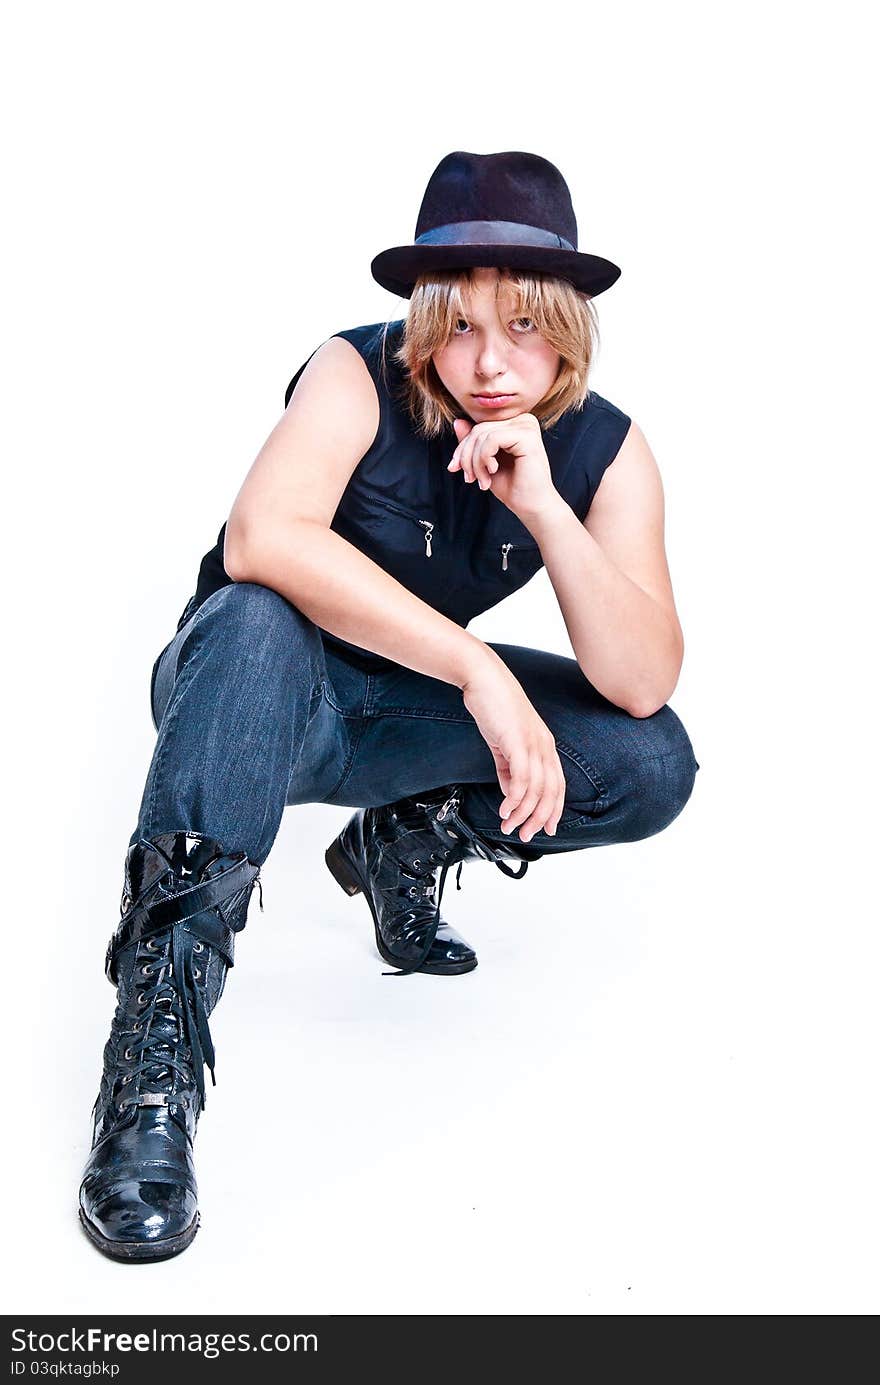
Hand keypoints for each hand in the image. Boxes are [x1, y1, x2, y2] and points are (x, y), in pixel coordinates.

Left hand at [449, 413, 556, 521]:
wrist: (531, 506)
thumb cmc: (512, 486)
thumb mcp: (483, 462)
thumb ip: (473, 442)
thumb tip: (457, 422)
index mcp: (514, 424)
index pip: (478, 426)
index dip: (462, 447)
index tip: (454, 468)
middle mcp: (523, 420)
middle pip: (478, 429)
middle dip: (466, 456)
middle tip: (469, 479)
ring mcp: (526, 426)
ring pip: (482, 434)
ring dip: (475, 462)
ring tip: (482, 480)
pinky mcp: (527, 436)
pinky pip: (491, 439)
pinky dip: (484, 459)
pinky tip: (492, 471)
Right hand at [460, 654, 565, 841]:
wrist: (483, 679)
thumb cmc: (494, 705)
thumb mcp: (505, 742)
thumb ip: (508, 768)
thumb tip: (510, 793)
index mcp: (545, 746)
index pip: (557, 785)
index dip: (554, 810)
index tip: (546, 829)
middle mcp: (544, 746)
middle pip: (551, 792)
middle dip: (539, 818)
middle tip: (525, 835)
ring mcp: (533, 744)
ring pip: (536, 790)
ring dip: (523, 813)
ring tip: (508, 825)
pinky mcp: (518, 742)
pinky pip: (521, 779)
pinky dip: (514, 799)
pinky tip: (504, 809)